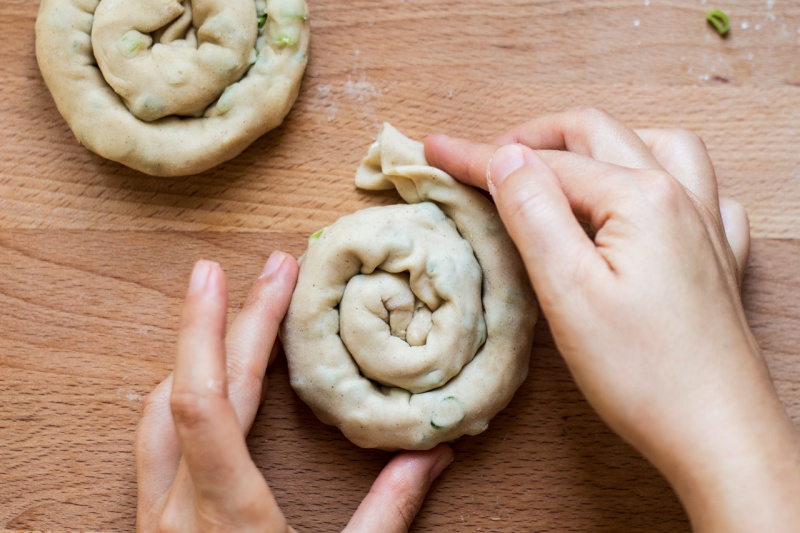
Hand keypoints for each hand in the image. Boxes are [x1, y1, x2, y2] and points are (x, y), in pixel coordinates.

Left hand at [136, 253, 452, 531]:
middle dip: (224, 320)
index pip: (205, 405)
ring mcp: (157, 516)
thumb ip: (387, 515)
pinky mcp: (153, 523)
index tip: (233, 275)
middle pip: (191, 392)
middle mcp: (179, 509)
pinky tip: (193, 378)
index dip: (215, 331)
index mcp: (229, 517)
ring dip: (194, 351)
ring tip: (229, 307)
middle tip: (256, 268)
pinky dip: (177, 394)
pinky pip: (152, 440)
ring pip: (159, 411)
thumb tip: (431, 455)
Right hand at [425, 108, 799, 531]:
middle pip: (598, 135)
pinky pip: (701, 190)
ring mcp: (707, 225)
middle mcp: (680, 197)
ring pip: (656, 146)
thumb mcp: (568, 291)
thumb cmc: (643, 373)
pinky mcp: (717, 258)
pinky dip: (663, 176)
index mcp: (639, 198)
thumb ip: (534, 214)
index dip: (480, 157)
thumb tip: (507, 157)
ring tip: (565, 162)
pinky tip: (648, 200)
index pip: (542, 163)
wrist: (718, 434)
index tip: (435, 151)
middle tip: (487, 159)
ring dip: (602, 143)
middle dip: (535, 137)